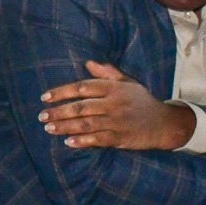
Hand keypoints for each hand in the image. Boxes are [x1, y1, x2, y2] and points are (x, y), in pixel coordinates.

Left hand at [40, 61, 195, 150]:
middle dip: (58, 112)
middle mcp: (114, 104)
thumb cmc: (140, 100)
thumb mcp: (127, 82)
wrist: (163, 123)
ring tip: (48, 128)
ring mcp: (117, 122)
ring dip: (65, 127)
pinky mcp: (120, 138)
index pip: (82, 87)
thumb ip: (107, 73)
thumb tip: (88, 63)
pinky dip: (82, 141)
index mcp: (113, 88)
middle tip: (41, 115)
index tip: (45, 97)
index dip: (62, 92)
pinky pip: (97, 140)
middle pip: (80, 107)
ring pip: (86, 124)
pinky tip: (68, 142)